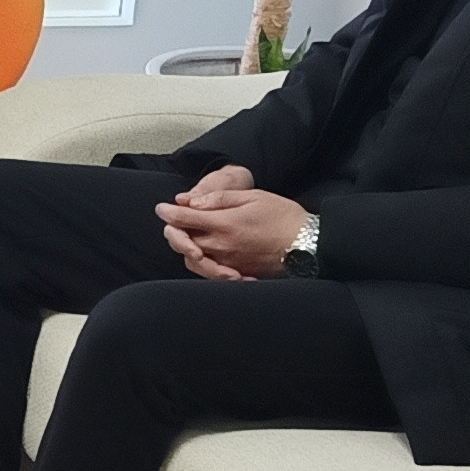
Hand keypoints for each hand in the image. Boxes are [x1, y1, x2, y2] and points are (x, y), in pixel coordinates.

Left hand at [159, 171, 308, 279]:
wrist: (307, 244)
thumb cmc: (282, 216)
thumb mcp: (252, 196)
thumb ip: (218, 198)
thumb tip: (190, 201)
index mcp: (224, 224)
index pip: (185, 219)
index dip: (169, 212)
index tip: (162, 208)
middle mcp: (222, 247)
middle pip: (182, 243)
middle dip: (173, 231)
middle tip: (173, 222)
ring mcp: (228, 263)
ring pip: (193, 261)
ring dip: (185, 249)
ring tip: (187, 238)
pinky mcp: (237, 273)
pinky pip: (209, 274)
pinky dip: (201, 265)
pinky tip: (204, 257)